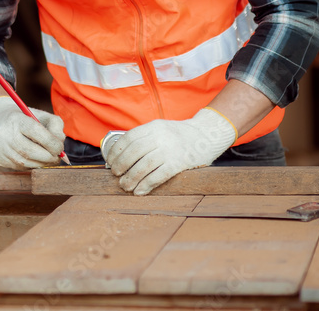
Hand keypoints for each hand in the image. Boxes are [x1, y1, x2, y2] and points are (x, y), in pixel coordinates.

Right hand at [0, 97, 64, 169]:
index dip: (51, 142)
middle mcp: (5, 134)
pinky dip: (32, 165)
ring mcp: (0, 148)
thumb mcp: (40, 115)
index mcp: (16, 119)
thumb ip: (55, 125)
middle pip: (30, 151)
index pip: (35, 131)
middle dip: (49, 157)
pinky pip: (21, 167)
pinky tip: (36, 159)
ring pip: (26, 163)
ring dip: (42, 163)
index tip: (60, 148)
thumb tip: (60, 144)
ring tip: (49, 158)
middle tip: (58, 157)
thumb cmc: (25, 118)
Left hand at [102, 108, 236, 195]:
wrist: (207, 134)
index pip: (129, 138)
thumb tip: (122, 156)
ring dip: (132, 178)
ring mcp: (170, 150)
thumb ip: (145, 138)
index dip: (116, 151)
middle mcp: (161, 136)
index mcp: (154, 126)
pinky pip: (159, 175)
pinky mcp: (180, 163)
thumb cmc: (181, 135)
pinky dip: (147, 184)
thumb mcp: (161, 129)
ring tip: (125, 186)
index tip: (110, 161)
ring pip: (144, 165)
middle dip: (122, 165)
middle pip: (134, 152)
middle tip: (116, 175)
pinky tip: (140, 191)